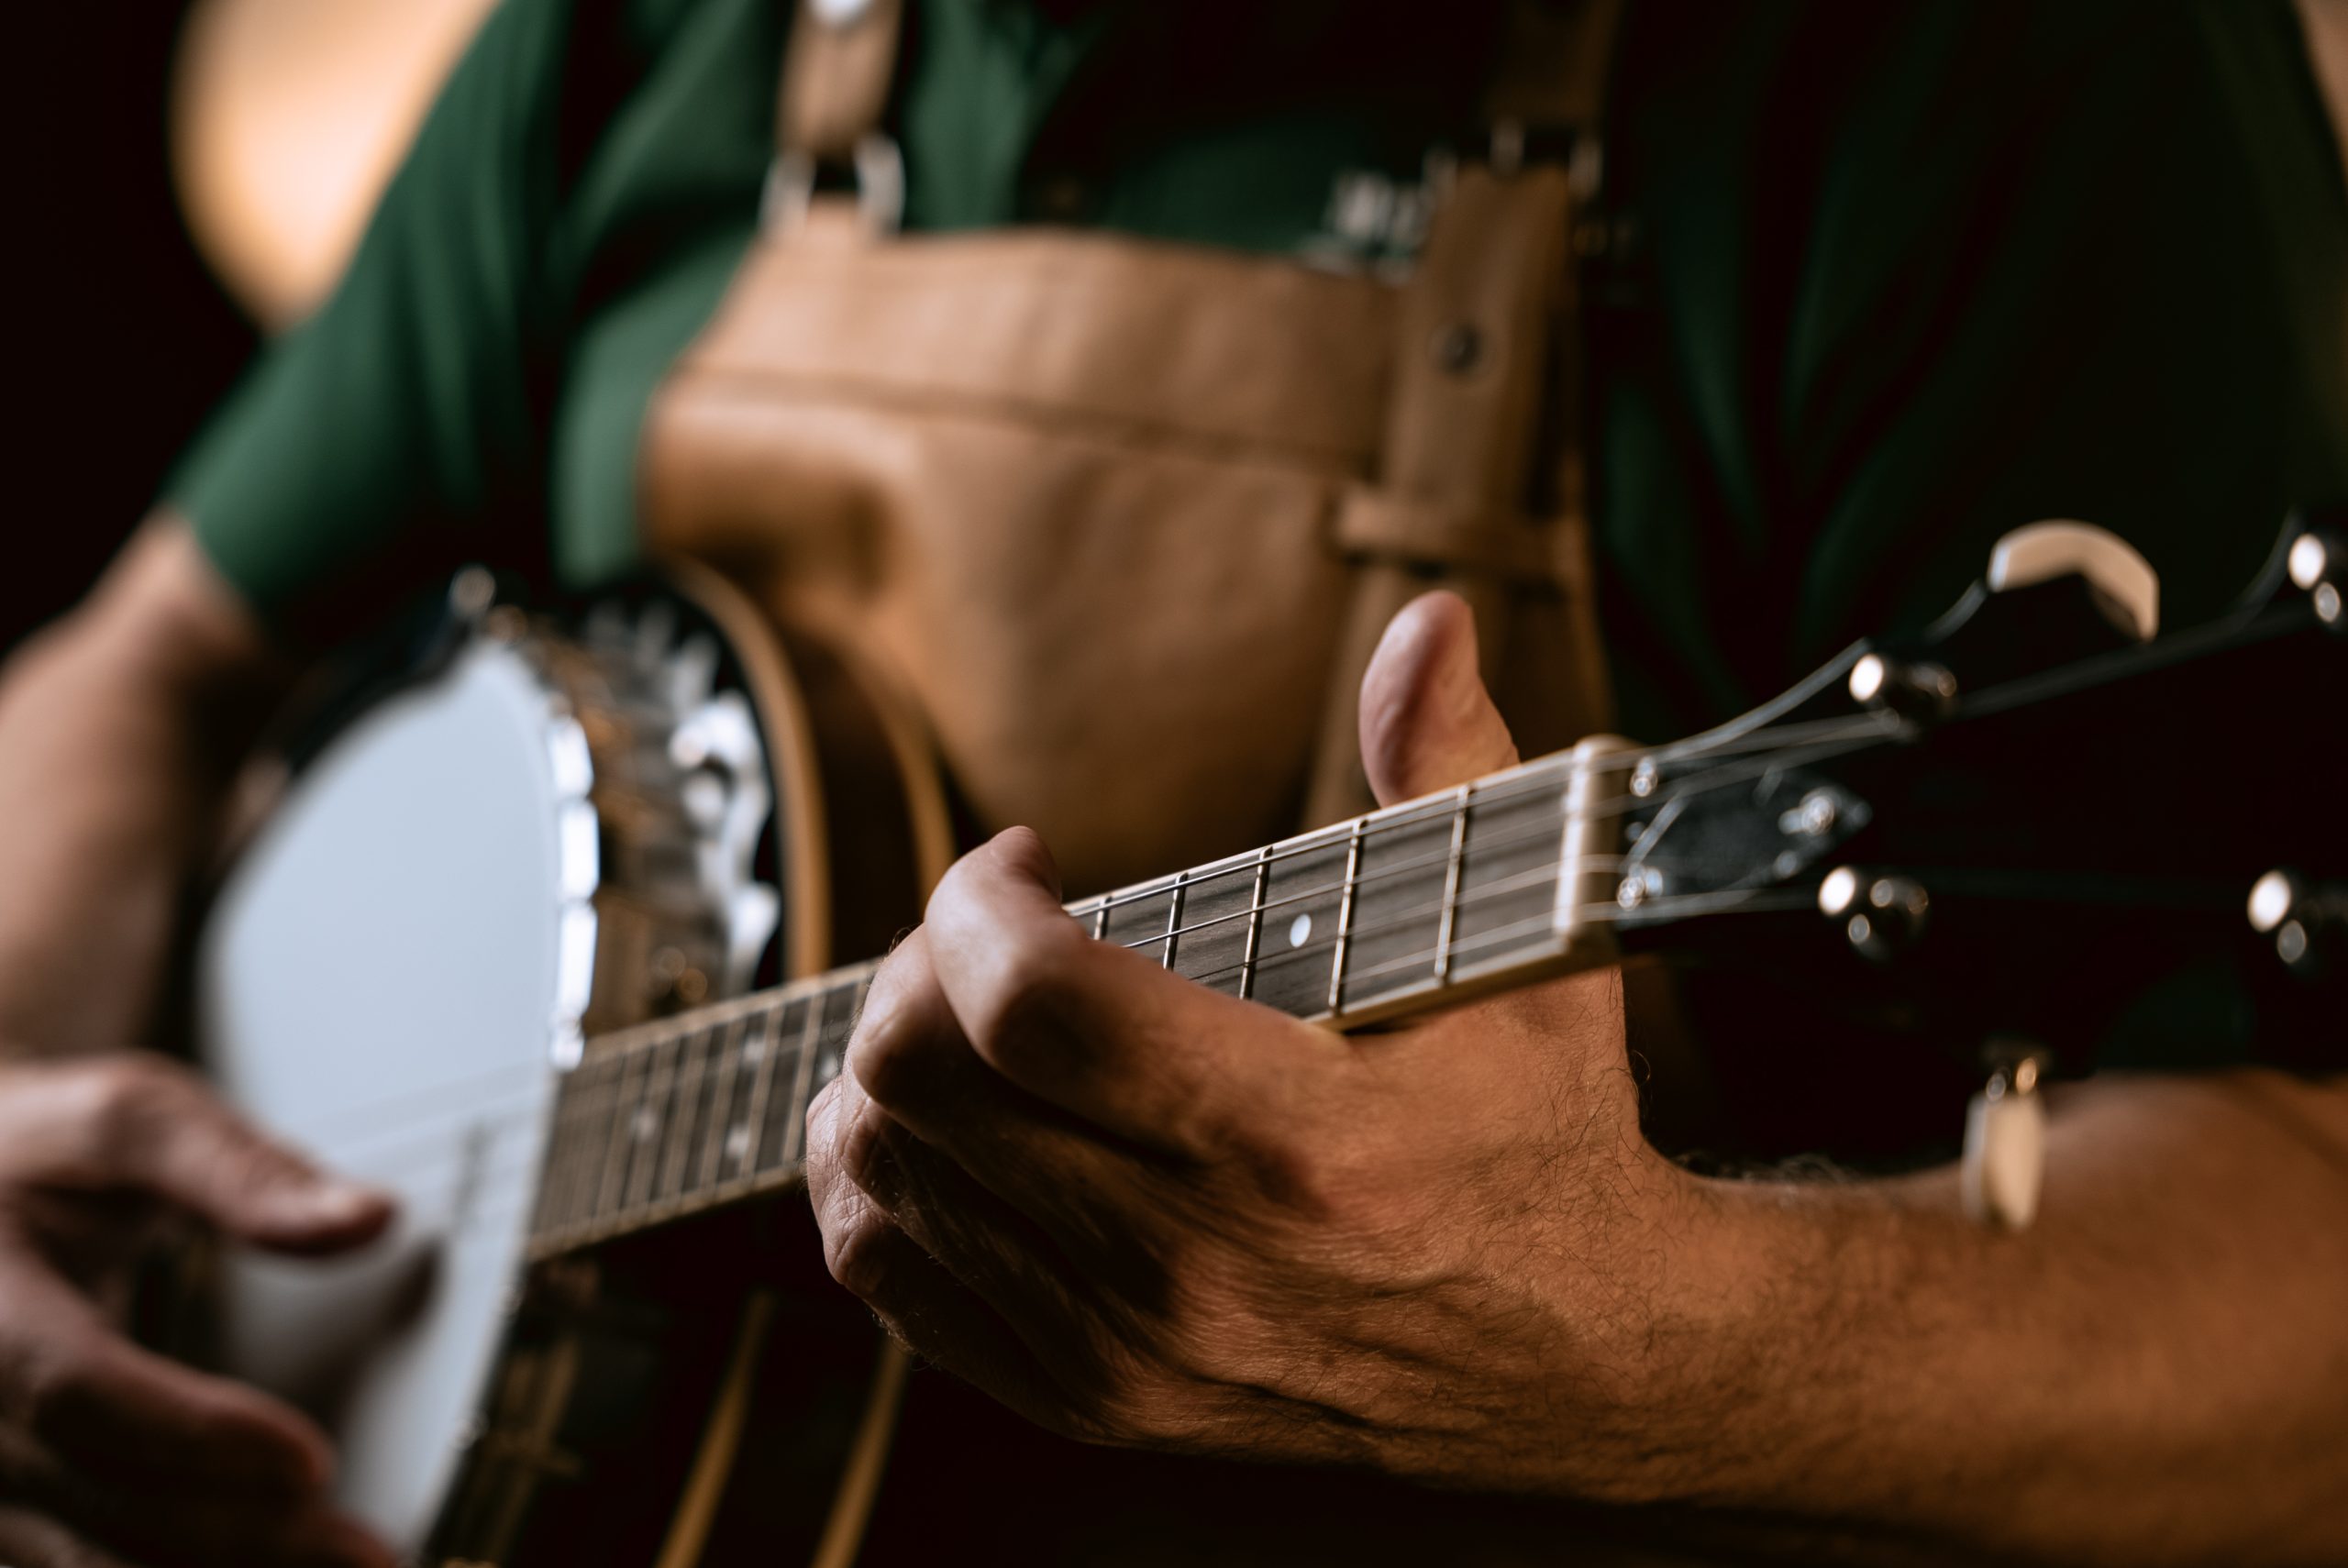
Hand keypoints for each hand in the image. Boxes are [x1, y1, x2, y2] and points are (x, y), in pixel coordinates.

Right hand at [0, 1053, 396, 1567]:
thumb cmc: (36, 1152)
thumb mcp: (129, 1123)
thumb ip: (243, 1173)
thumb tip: (369, 1220)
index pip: (76, 1391)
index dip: (193, 1435)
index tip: (312, 1463)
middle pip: (89, 1495)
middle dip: (234, 1535)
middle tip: (367, 1556)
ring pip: (70, 1557)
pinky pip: (61, 1559)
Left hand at [807, 593, 1723, 1498]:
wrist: (1579, 1361)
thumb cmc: (1544, 1138)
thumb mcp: (1535, 950)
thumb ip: (1454, 776)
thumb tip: (1429, 626)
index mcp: (1292, 1139)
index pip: (1028, 1005)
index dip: (978, 898)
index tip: (1022, 861)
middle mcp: (1192, 1264)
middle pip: (919, 1083)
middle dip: (918, 966)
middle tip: (983, 931)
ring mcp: (1130, 1350)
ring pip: (878, 1182)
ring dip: (881, 1067)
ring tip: (955, 1014)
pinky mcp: (1096, 1403)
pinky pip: (895, 1281)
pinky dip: (879, 1183)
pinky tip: (941, 1124)